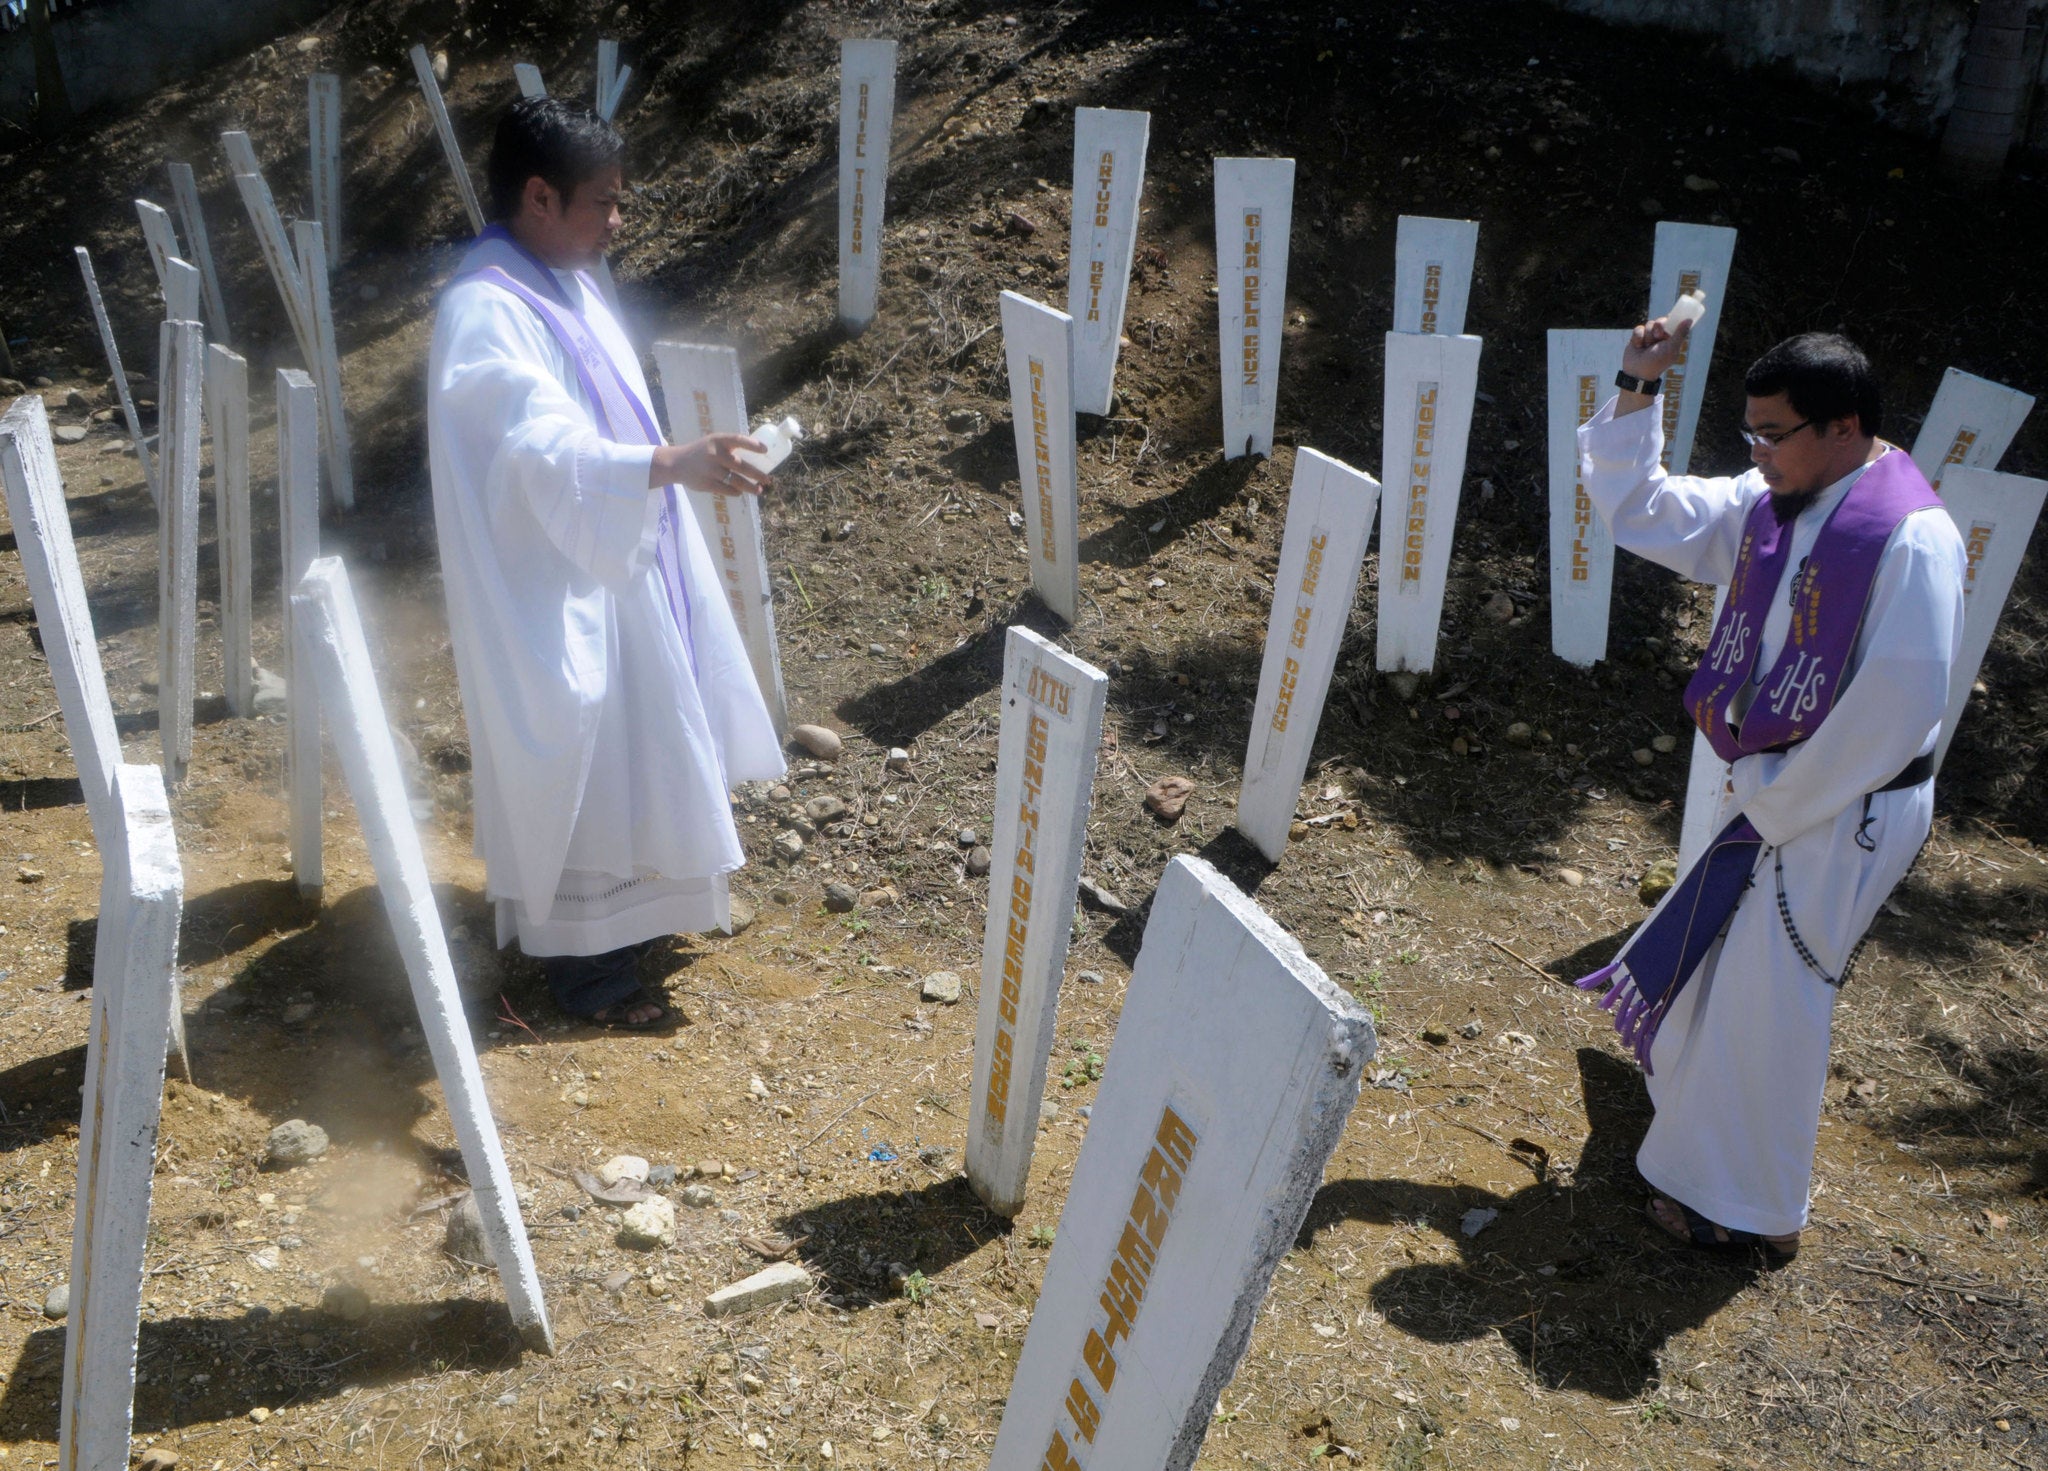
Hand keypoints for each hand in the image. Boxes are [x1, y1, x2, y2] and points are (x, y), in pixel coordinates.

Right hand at [650, 433, 768, 494]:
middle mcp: (715, 454)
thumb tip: (757, 457)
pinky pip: (727, 489)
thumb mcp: (713, 442)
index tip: (765, 450)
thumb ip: (730, 447)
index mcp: (718, 440)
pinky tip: (741, 492)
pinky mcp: (706, 483)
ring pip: (736, 481)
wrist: (676, 463)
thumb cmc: (702, 451)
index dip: (753, 445)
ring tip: (759, 490)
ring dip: (750, 487)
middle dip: (757, 474)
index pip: (738, 440)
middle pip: (741, 466)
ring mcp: (711, 470)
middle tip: (768, 479)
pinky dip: (736, 491)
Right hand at [1622, 314, 1692, 382]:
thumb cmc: (1657, 362)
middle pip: (1661, 321)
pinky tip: (1638, 346)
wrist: (1637, 371)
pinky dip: (1638, 337)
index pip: (1673, 323)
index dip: (1671, 320)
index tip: (1668, 322)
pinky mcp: (1637, 337)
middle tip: (1657, 336)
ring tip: (1646, 346)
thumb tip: (1689, 320)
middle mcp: (1661, 336)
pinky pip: (1638, 328)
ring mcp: (1649, 336)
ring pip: (1649, 324)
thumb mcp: (1671, 348)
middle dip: (1658, 327)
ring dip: (1647, 335)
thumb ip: (1680, 334)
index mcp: (1671, 339)